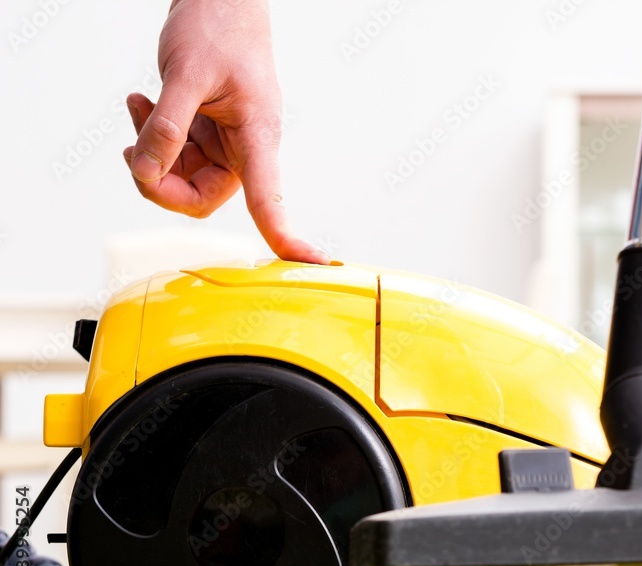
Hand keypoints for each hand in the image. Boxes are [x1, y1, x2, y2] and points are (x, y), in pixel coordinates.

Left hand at [124, 0, 328, 263]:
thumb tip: (148, 171)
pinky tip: (142, 103)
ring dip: (151, 154)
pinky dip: (151, 137)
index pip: (271, 199)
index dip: (287, 236)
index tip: (309, 264)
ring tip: (141, 107)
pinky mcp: (207, 133)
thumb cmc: (218, 27)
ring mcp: (225, 143)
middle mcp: (245, 148)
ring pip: (183, 180)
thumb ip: (167, 125)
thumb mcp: (185, 73)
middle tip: (134, 150)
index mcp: (257, 136)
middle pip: (202, 197)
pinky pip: (173, 155)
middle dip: (162, 181)